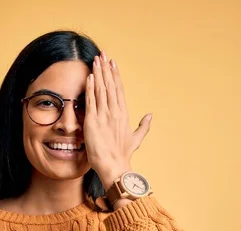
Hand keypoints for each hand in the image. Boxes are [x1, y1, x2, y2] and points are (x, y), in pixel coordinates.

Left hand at [84, 50, 151, 189]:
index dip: (115, 75)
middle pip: (110, 85)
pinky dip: (91, 88)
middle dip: (106, 68)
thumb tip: (150, 115)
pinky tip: (90, 76)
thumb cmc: (123, 155)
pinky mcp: (93, 121)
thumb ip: (143, 126)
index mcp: (124, 114)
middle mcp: (115, 112)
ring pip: (101, 89)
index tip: (112, 62)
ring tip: (96, 60)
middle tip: (103, 54)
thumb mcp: (135, 139)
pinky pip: (92, 101)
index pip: (119, 89)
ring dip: (98, 73)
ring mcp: (105, 116)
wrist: (114, 166)